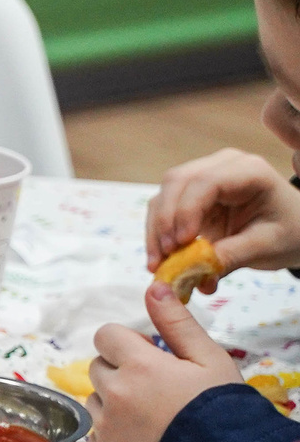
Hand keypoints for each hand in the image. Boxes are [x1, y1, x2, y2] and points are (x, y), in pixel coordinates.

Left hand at [86, 286, 242, 441]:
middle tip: (155, 389)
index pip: (106, 335)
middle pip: (98, 367)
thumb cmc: (222, 410)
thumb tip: (153, 288)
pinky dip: (112, 431)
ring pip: (94, 399)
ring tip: (151, 416)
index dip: (126, 343)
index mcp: (138, 366)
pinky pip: (95, 431)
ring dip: (114, 401)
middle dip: (120, 371)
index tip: (149, 356)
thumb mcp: (209, 359)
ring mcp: (105, 426)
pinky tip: (143, 437)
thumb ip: (176, 323)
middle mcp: (114, 394)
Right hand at [144, 148, 299, 272]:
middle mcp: (221, 166)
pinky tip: (160, 257)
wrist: (294, 230)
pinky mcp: (190, 194)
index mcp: (249, 171)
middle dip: (165, 220)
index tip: (180, 244)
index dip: (186, 211)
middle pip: (177, 182)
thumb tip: (192, 275)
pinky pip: (164, 208)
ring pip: (164, 194)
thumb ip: (230, 257)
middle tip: (165, 256)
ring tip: (159, 262)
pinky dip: (158, 233)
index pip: (206, 182)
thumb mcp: (266, 246)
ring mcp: (203, 176)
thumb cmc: (289, 232)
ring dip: (156, 229)